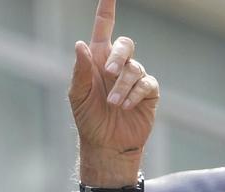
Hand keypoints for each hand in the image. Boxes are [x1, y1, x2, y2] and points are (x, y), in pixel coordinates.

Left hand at [69, 0, 158, 186]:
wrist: (105, 144)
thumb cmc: (87, 119)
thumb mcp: (77, 96)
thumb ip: (80, 70)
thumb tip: (80, 44)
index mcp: (97, 61)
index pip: (103, 29)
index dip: (106, 10)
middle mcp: (117, 65)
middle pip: (125, 44)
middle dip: (118, 56)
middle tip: (109, 72)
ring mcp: (134, 77)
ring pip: (134, 69)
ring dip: (122, 86)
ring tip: (112, 104)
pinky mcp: (148, 92)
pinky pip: (146, 83)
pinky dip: (134, 94)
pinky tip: (125, 106)